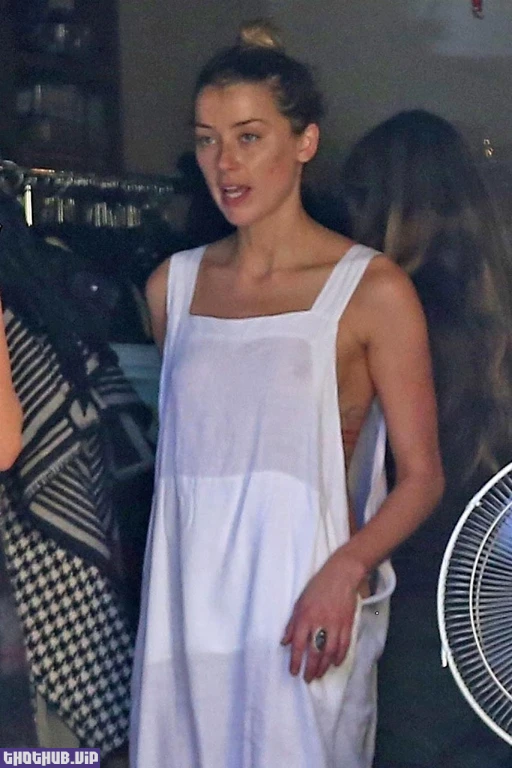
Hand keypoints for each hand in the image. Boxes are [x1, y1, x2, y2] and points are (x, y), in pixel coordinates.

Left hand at [281, 549, 365, 682]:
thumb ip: (292, 624)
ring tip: (319, 674)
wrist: (341, 575)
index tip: (294, 672)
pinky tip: (335, 663)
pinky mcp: (348, 624)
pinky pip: (344, 645)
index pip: (299, 644)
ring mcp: (336, 624)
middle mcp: (320, 622)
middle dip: (311, 668)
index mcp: (305, 616)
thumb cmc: (317, 587)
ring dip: (324, 666)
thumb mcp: (300, 602)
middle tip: (307, 678)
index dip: (296, 660)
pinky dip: (340, 657)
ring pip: (330, 652)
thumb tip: (284, 642)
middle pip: (315, 652)